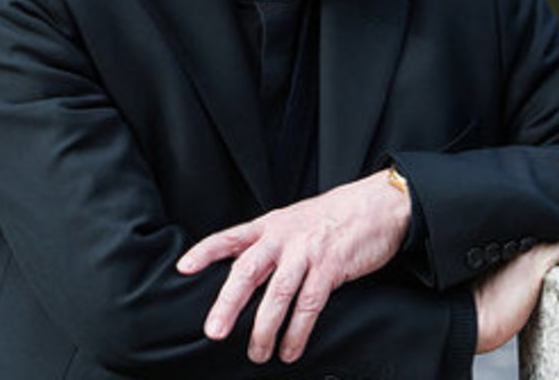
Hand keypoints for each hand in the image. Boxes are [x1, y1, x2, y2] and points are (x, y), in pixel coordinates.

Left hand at [176, 171, 410, 363]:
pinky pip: (309, 306)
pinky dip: (297, 332)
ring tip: (256, 354)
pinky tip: (290, 350)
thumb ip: (268, 245)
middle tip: (214, 332)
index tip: (183, 268)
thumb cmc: (330, 219)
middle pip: (247, 271)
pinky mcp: (330, 268)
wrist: (375, 205)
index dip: (205, 252)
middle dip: (227, 304)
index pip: (229, 238)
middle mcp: (282, 237)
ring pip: (277, 295)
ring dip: (264, 329)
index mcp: (268, 226)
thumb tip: (242, 275)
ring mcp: (306, 252)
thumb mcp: (291, 222)